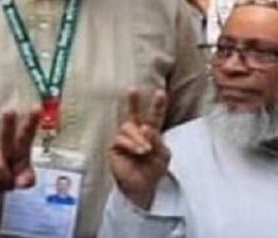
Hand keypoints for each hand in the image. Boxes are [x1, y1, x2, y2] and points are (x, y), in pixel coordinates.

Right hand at [0, 109, 40, 193]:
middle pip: (6, 134)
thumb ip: (26, 178)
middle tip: (9, 110)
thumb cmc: (3, 174)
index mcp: (18, 147)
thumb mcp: (19, 178)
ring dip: (0, 182)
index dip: (31, 122)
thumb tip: (24, 182)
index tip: (37, 108)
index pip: (26, 133)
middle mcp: (1, 144)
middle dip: (8, 123)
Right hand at [108, 88, 169, 208]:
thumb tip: (145, 127)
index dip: (157, 105)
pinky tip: (138, 151)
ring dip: (138, 138)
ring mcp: (125, 139)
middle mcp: (136, 133)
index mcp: (151, 133)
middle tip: (133, 89)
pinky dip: (131, 144)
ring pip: (127, 127)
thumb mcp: (163, 156)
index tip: (161, 92)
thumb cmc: (153, 171)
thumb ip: (157, 140)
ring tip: (145, 150)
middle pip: (133, 114)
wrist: (142, 187)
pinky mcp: (115, 147)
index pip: (154, 116)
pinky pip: (121, 139)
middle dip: (133, 102)